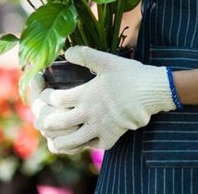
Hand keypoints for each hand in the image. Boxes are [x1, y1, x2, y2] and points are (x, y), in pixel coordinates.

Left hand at [34, 46, 175, 152]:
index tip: (47, 94)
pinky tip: (85, 138)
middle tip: (43, 118)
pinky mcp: (111, 136)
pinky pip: (93, 145)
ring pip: (69, 142)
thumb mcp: (108, 60)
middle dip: (45, 121)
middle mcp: (89, 113)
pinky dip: (86, 144)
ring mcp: (99, 127)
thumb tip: (67, 52)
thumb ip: (86, 55)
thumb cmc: (131, 74)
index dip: (46, 97)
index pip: (54, 100)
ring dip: (58, 139)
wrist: (154, 91)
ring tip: (56, 136)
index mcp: (85, 93)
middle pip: (55, 123)